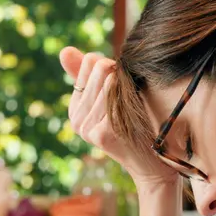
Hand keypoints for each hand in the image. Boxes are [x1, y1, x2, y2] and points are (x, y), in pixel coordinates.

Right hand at [60, 47, 178, 189]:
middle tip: (130, 99)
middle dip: (120, 74)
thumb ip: (86, 75)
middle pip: (99, 67)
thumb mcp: (107, 100)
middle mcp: (76, 120)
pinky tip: (137, 114)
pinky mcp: (102, 133)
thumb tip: (64, 50)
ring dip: (128, 87)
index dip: (111, 67)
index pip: (89, 62)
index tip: (121, 88)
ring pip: (110, 79)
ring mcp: (87, 128)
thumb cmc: (134, 128)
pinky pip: (117, 93)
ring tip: (134, 110)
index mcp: (75, 110)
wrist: (151, 165)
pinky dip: (132, 96)